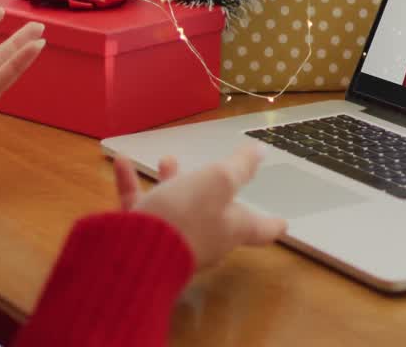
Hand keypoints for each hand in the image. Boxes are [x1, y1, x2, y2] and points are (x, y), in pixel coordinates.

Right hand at [113, 144, 286, 270]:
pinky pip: (140, 207)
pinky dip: (132, 185)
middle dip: (212, 190)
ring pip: (176, 207)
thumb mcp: (218, 181)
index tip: (284, 224)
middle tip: (212, 172)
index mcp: (231, 228)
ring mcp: (171, 241)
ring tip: (166, 160)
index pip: (260, 229)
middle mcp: (204, 238)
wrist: (133, 253)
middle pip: (214, 214)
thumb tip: (260, 153)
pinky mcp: (141, 239)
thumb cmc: (186, 215)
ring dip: (172, 181)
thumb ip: (239, 167)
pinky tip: (121, 163)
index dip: (272, 223)